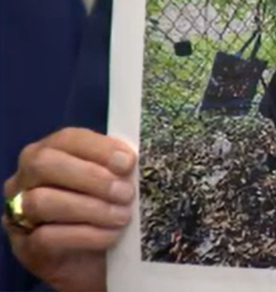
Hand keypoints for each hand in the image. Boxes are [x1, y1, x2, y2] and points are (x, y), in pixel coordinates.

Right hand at [2, 128, 135, 291]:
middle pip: (45, 164)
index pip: (68, 139)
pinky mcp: (25, 246)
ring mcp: (19, 212)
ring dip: (90, 207)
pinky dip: (86, 234)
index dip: (99, 148)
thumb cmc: (106, 211)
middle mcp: (26, 178)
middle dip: (91, 177)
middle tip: (126, 193)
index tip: (128, 163)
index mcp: (51, 152)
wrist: (97, 261)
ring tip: (123, 216)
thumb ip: (117, 169)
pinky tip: (111, 236)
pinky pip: (48, 236)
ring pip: (42, 200)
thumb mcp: (114, 184)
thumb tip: (131, 160)